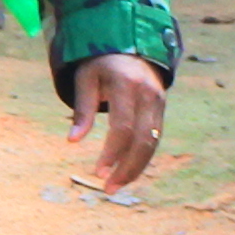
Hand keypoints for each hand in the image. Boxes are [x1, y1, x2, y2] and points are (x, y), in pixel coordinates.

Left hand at [69, 54, 168, 189]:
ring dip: (136, 168)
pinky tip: (127, 171)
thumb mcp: (85, 80)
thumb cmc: (100, 64)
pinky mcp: (161, 108)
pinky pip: (154, 138)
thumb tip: (72, 141)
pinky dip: (141, 157)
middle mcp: (148, 95)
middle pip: (144, 140)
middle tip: (109, 188)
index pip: (123, 127)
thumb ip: (82, 109)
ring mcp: (158, 102)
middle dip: (128, 168)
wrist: (128, 45)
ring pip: (152, 142)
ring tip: (116, 185)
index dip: (112, 152)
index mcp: (126, 85)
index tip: (98, 171)